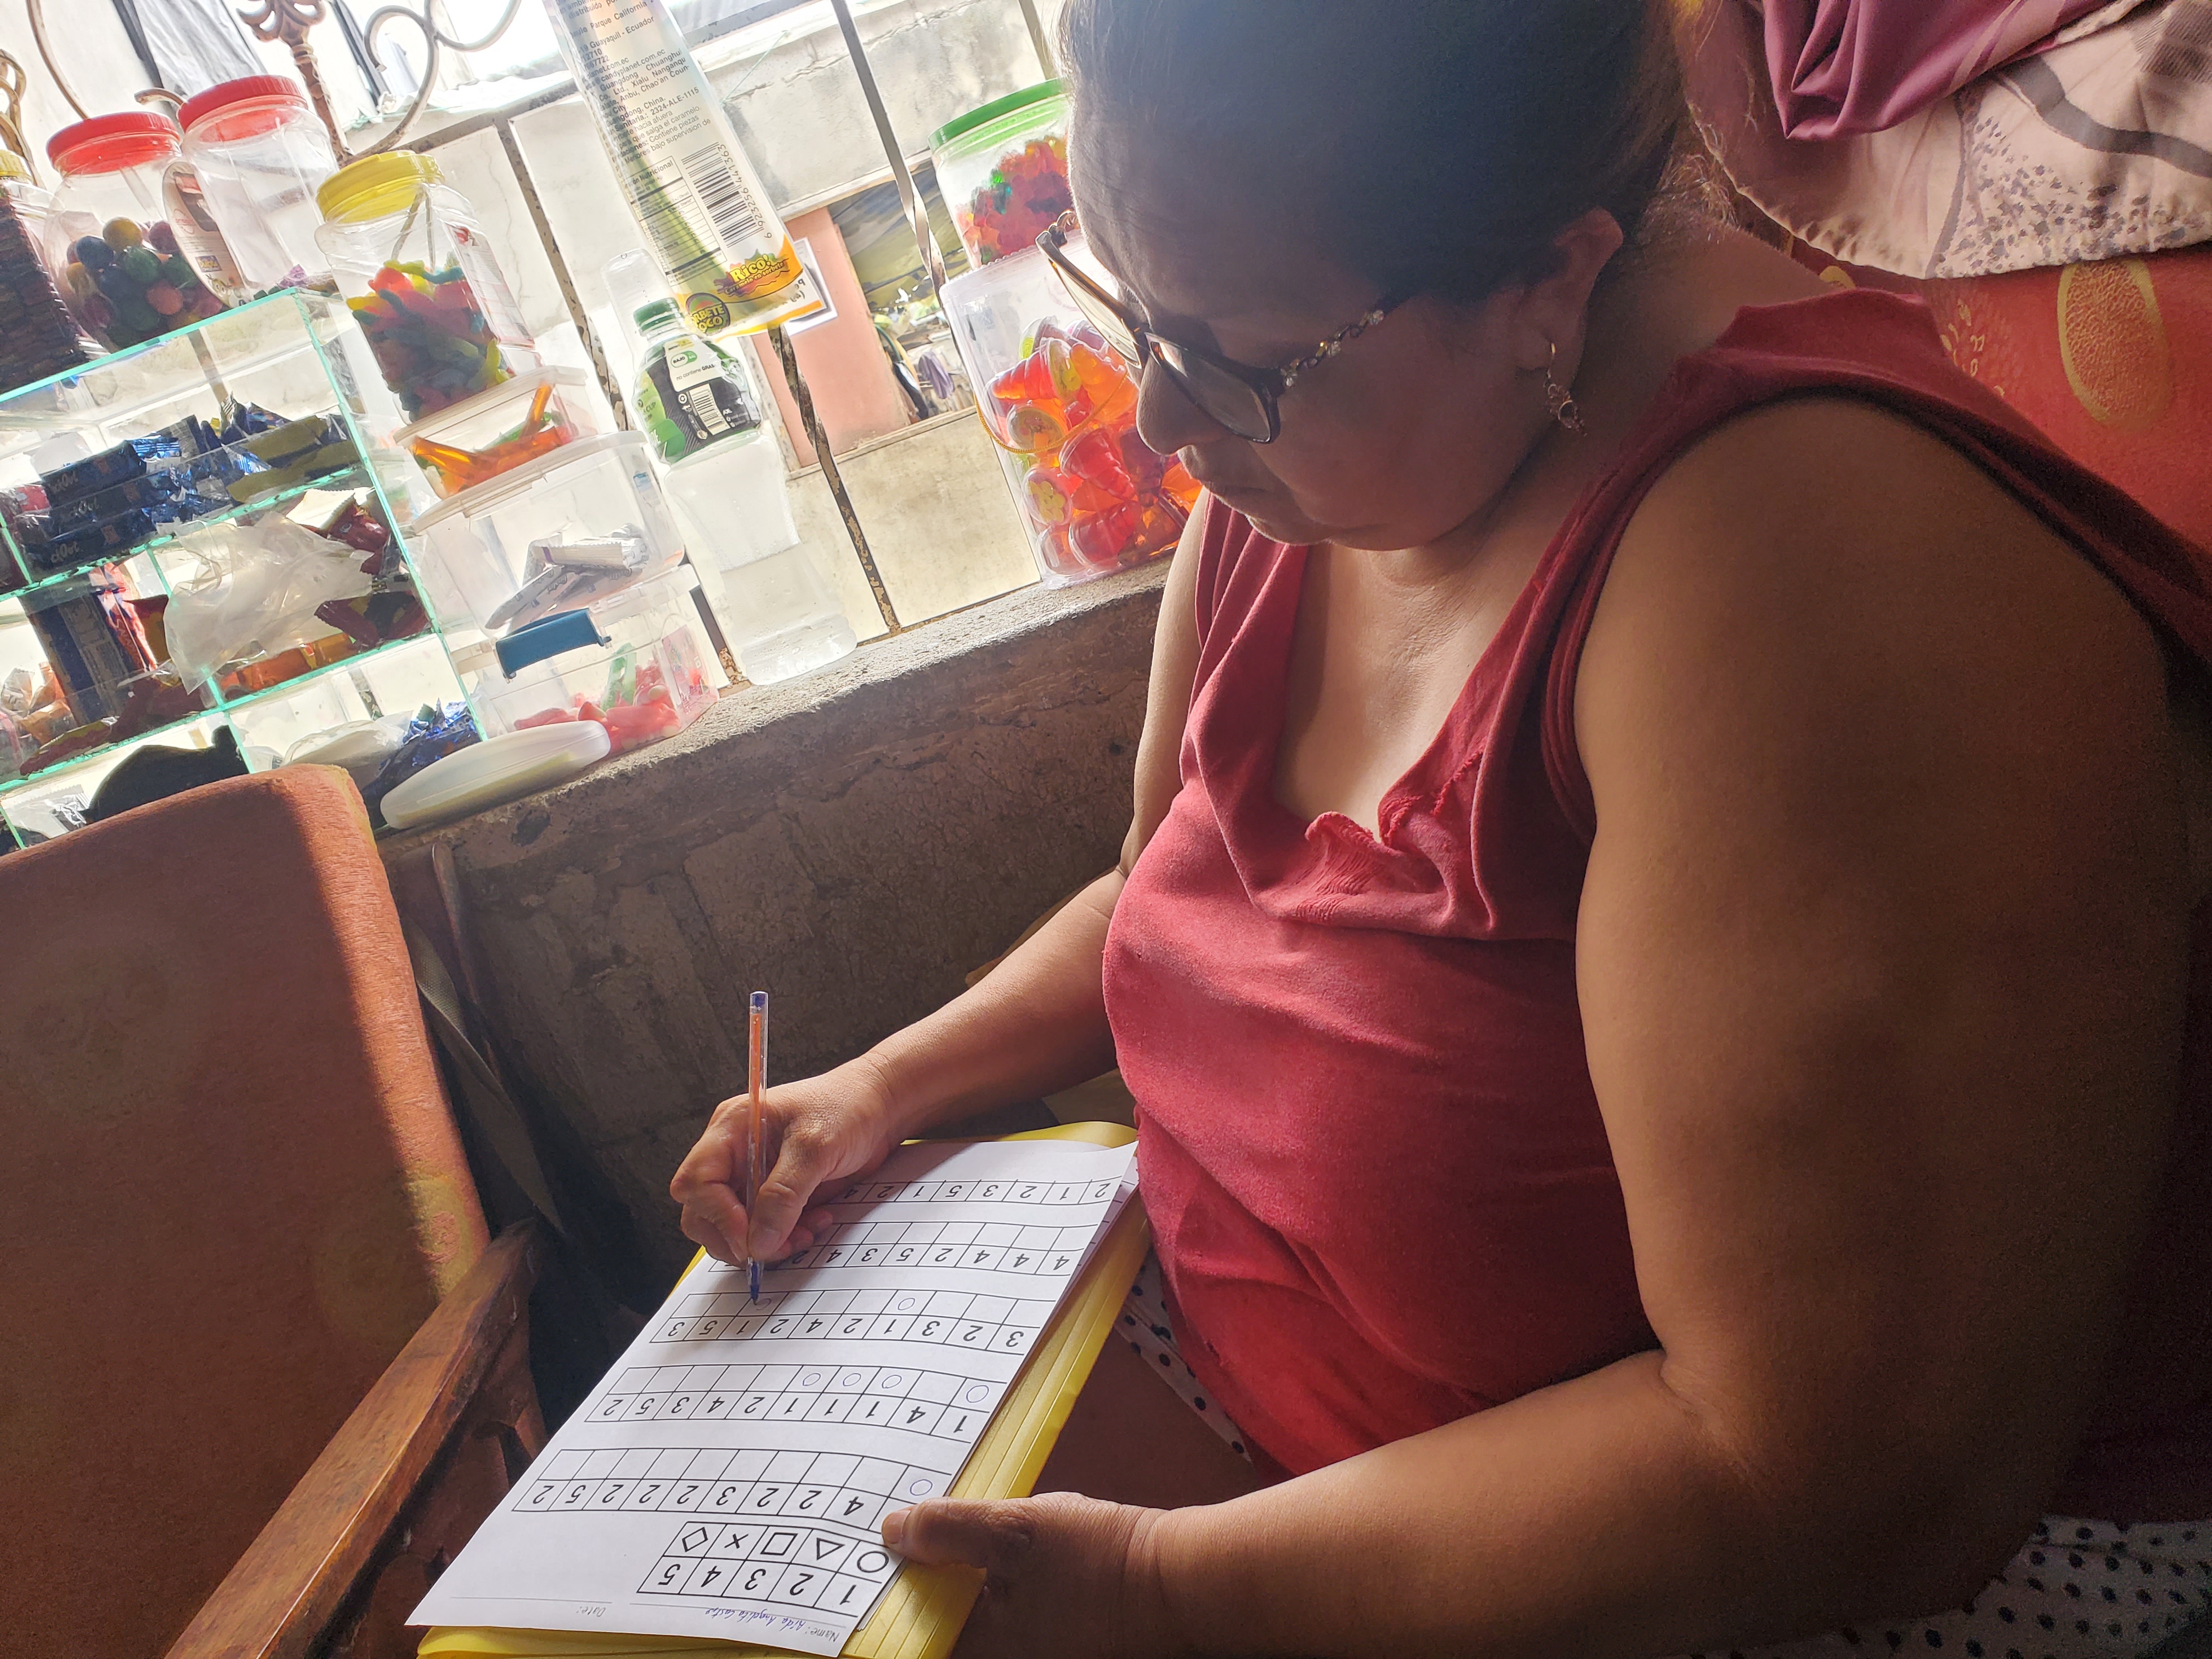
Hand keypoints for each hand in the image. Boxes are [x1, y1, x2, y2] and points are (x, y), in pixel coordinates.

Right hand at [669, 1058, 904, 1263]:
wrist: (881, 1108)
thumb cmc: (847, 1107)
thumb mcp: (815, 1147)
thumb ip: (783, 1195)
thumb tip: (758, 1242)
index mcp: (731, 1128)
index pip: (697, 1180)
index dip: (717, 1215)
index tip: (750, 1238)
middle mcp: (734, 1153)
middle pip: (703, 1211)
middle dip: (735, 1237)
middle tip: (773, 1248)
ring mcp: (751, 1175)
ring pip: (731, 1227)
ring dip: (763, 1243)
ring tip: (802, 1235)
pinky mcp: (773, 1194)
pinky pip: (763, 1229)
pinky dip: (784, 1239)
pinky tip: (812, 1225)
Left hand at [883, 1492, 1169, 1658]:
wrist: (1176, 1582)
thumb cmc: (1099, 1561)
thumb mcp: (1014, 1530)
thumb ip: (948, 1531)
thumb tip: (893, 1531)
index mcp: (979, 1653)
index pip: (908, 1639)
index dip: (888, 1601)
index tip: (879, 1562)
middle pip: (935, 1629)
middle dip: (922, 1584)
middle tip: (915, 1538)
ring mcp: (1027, 1653)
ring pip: (967, 1620)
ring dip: (953, 1582)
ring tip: (955, 1539)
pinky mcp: (1046, 1642)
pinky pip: (997, 1618)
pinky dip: (986, 1587)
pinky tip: (998, 1552)